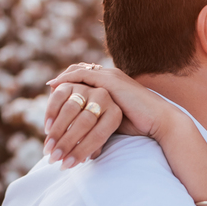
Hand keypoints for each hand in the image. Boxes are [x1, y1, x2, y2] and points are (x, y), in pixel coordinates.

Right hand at [43, 81, 126, 168]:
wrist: (97, 100)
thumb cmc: (101, 126)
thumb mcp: (103, 136)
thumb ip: (94, 145)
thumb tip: (81, 160)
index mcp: (114, 114)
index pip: (97, 135)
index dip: (81, 151)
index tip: (67, 165)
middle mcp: (103, 97)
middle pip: (83, 123)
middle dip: (67, 143)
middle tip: (54, 158)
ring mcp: (87, 88)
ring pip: (70, 110)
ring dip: (57, 131)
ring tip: (48, 148)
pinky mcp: (71, 84)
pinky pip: (59, 98)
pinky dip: (51, 114)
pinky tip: (46, 129)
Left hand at [44, 64, 180, 167]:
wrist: (159, 121)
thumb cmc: (141, 125)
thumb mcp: (113, 120)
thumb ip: (99, 119)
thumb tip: (83, 133)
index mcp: (111, 84)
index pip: (83, 77)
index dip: (66, 86)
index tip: (52, 100)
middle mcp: (109, 76)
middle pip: (76, 73)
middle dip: (59, 88)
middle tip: (47, 101)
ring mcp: (110, 76)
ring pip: (76, 76)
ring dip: (61, 88)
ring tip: (48, 97)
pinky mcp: (110, 81)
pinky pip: (82, 76)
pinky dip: (67, 80)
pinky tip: (54, 89)